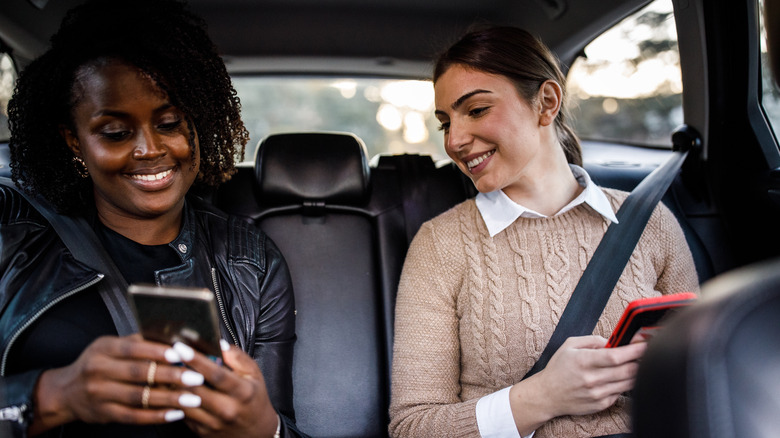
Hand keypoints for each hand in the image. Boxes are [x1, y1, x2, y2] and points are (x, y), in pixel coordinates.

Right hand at [31, 335, 205, 434]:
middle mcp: (98, 370)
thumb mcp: (108, 346)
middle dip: (171, 375)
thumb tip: (170, 336)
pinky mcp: (104, 414)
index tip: (181, 354)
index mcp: (103, 349)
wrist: (65, 392)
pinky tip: (176, 414)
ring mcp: (100, 394)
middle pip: (139, 373)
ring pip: (139, 397)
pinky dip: (157, 416)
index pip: (133, 348)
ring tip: (192, 397)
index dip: (158, 352)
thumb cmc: (96, 364)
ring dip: (169, 398)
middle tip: (195, 377)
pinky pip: (134, 416)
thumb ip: (136, 342)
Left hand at [173, 341, 278, 437]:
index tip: (181, 347)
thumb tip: (220, 343)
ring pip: (184, 403)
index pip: (216, 375)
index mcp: (242, 392)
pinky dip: (172, 400)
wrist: (255, 432)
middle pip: (195, 390)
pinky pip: (182, 414)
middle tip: (165, 356)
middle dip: (177, 372)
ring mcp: (213, 423)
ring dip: (171, 386)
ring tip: (161, 370)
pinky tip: (167, 388)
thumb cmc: (254, 398)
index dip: (196, 360)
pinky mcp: (201, 432)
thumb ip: (238, 358)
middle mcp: (227, 410)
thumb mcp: (254, 375)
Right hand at [509, 335, 646, 432]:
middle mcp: (591, 379)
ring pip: (628, 382)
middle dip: (640, 359)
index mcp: (583, 361)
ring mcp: (597, 393)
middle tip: (645, 352)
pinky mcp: (601, 404)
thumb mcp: (570, 345)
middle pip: (627, 370)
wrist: (547, 395)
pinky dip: (624, 383)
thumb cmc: (558, 368)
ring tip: (633, 363)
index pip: (615, 356)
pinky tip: (618, 377)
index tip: (644, 343)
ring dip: (635, 372)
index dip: (634, 349)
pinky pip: (621, 393)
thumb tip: (613, 340)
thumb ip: (593, 340)